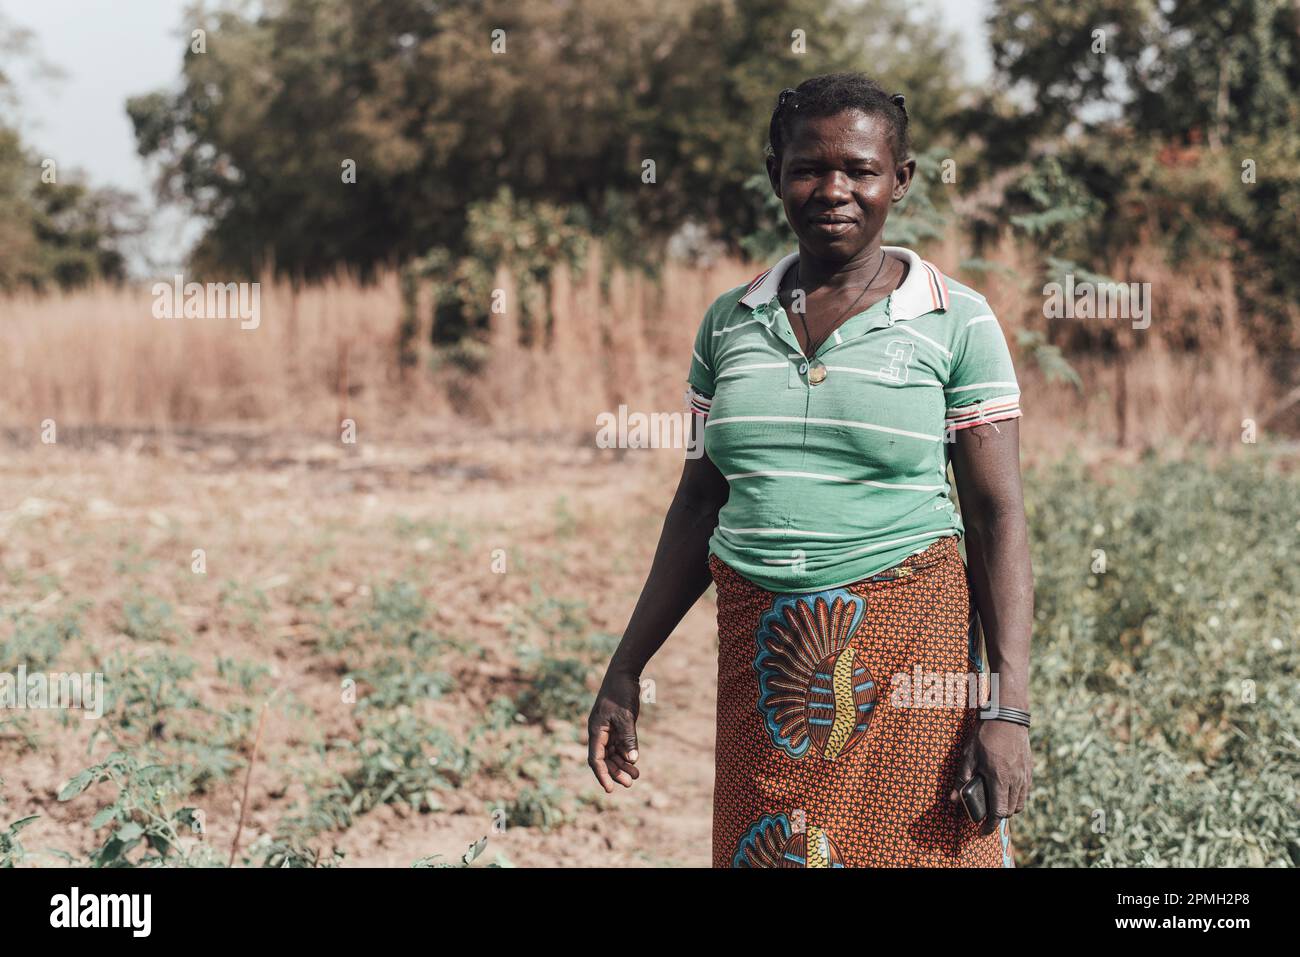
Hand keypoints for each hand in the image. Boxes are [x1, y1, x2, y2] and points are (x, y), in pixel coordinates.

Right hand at [586, 668, 642, 792]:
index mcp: (596, 730)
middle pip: (604, 759)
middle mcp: (600, 733)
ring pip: (612, 754)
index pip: (595, 759)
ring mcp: (608, 730)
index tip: (609, 789)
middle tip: (630, 783)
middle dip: (615, 772)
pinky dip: (626, 754)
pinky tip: (635, 763)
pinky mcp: (617, 726)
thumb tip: (632, 760)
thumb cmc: (621, 692)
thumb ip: (629, 738)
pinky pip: (619, 746)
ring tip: (636, 776)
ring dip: (622, 765)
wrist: (623, 674)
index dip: (602, 775)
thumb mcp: (626, 716)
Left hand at [949, 719, 1030, 834]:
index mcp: (1000, 779)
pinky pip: (1025, 792)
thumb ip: (962, 779)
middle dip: (997, 817)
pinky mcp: (1029, 770)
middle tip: (985, 815)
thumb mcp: (968, 756)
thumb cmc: (985, 735)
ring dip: (1008, 808)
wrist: (1006, 717)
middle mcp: (1016, 781)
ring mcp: (1025, 776)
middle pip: (1010, 811)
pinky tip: (1005, 790)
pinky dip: (1016, 797)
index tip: (982, 831)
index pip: (998, 812)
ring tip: (995, 803)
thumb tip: (953, 799)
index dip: (990, 826)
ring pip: (1020, 803)